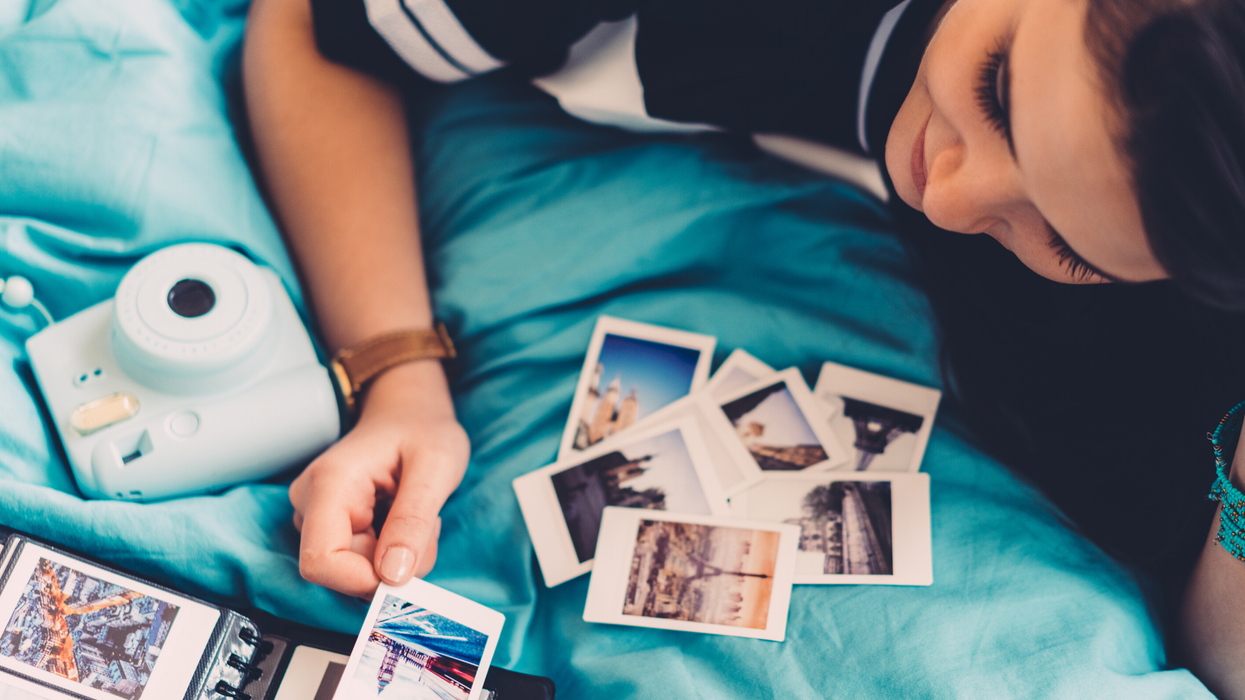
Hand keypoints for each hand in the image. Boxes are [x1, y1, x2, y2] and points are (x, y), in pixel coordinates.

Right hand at [289, 361, 468, 596]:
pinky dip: (390, 549)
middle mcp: (309, 501)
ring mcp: (314, 514)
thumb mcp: (436, 467)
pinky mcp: (328, 524)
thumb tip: (392, 576)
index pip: (321, 562)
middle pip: (340, 569)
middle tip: (424, 523)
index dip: (364, 579)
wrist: (408, 411)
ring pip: (353, 567)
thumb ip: (414, 521)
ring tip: (412, 512)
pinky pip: (359, 558)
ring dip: (395, 554)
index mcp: (330, 484)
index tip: (408, 567)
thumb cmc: (421, 429)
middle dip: (391, 562)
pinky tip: (400, 516)